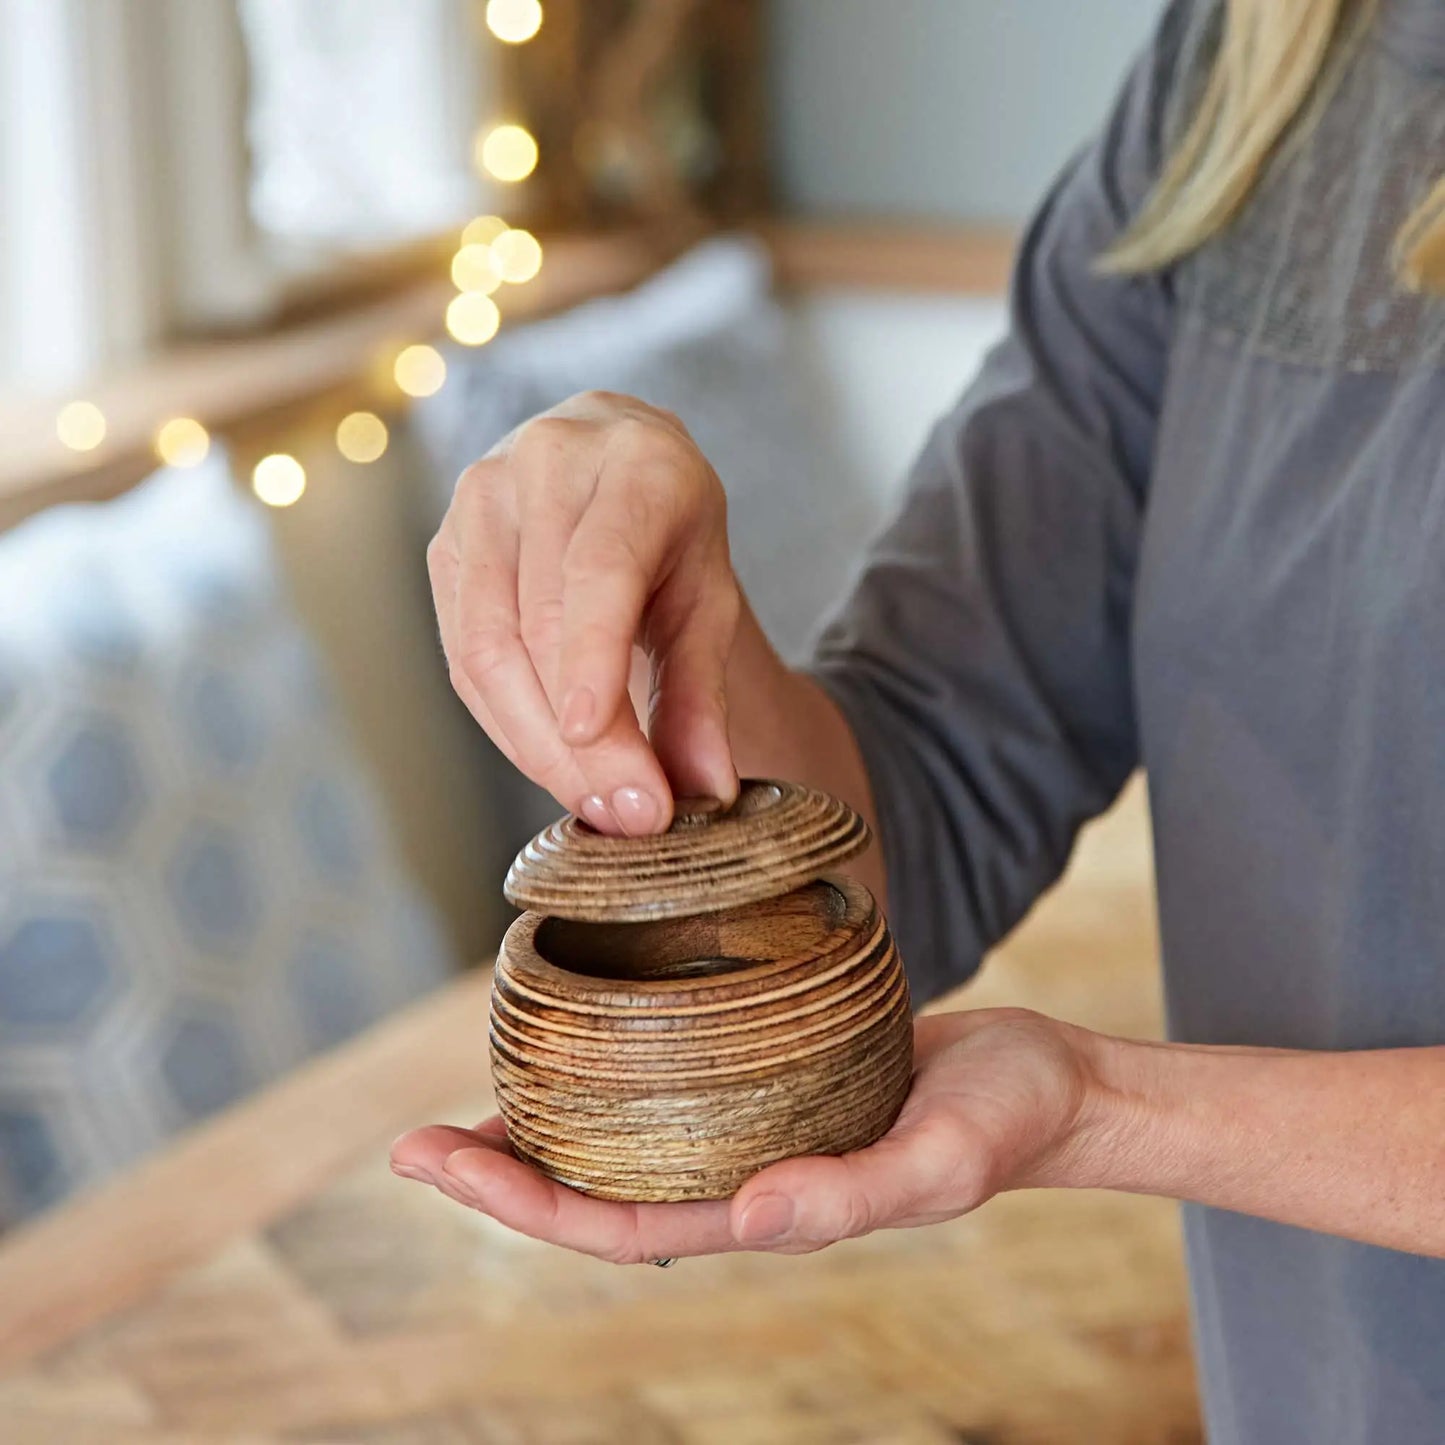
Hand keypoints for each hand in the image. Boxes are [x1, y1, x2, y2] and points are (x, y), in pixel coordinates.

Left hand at [389, 1009, 1097, 1260]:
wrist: (1041, 1081)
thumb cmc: (1002, 1124)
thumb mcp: (940, 1160)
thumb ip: (853, 1198)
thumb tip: (746, 1219)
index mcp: (762, 1211)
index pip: (619, 1226)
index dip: (524, 1206)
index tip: (441, 1162)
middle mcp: (739, 1174)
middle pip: (597, 1189)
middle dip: (503, 1172)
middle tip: (412, 1140)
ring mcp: (749, 1128)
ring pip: (624, 1137)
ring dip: (545, 1122)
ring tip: (471, 1086)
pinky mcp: (766, 1076)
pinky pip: (670, 1081)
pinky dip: (612, 1063)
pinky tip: (581, 1027)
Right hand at [428, 391, 742, 834]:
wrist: (613, 465)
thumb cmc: (669, 533)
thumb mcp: (708, 599)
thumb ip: (703, 692)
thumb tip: (705, 788)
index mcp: (634, 462)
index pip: (600, 567)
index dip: (590, 656)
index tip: (592, 737)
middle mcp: (548, 464)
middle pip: (538, 621)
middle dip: (577, 737)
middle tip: (628, 813)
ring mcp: (481, 500)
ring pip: (486, 646)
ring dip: (535, 743)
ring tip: (596, 803)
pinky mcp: (444, 546)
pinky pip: (462, 657)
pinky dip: (507, 724)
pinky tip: (553, 762)